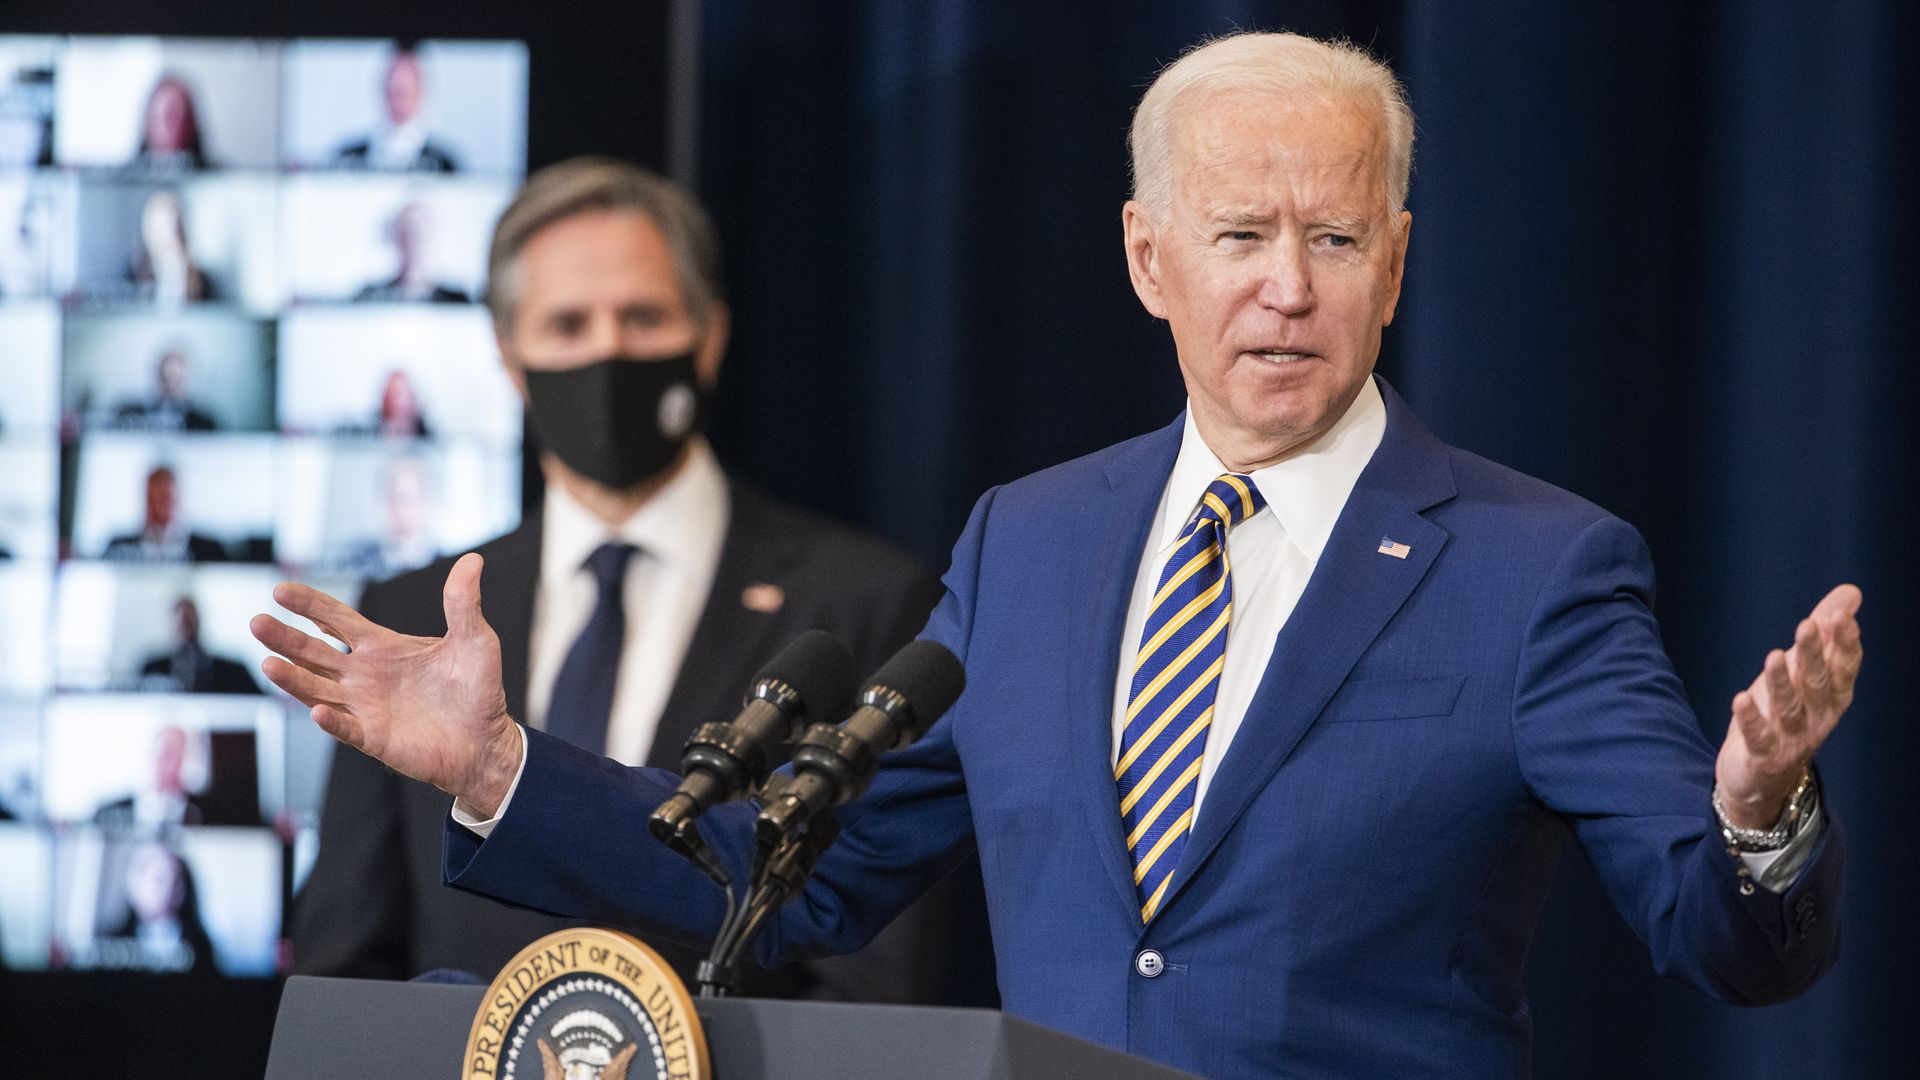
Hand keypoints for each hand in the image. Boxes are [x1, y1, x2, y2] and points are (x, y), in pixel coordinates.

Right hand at [250, 553, 522, 815]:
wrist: (489, 741)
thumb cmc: (478, 690)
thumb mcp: (474, 639)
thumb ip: (463, 602)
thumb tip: (473, 560)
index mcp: (382, 648)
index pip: (335, 620)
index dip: (309, 605)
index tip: (280, 591)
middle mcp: (365, 676)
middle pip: (314, 653)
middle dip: (286, 638)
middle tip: (257, 621)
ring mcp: (365, 708)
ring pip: (317, 690)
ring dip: (294, 679)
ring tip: (269, 664)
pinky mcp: (375, 738)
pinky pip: (346, 728)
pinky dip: (331, 721)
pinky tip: (317, 711)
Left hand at [1714, 584, 1862, 828]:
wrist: (1764, 777)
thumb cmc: (1787, 713)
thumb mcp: (1805, 672)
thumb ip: (1825, 634)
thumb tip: (1851, 594)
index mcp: (1833, 695)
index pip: (1844, 666)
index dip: (1844, 642)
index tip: (1841, 615)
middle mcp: (1818, 716)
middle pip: (1817, 683)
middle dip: (1813, 654)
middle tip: (1806, 624)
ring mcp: (1792, 738)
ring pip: (1789, 708)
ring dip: (1782, 682)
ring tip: (1773, 656)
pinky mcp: (1764, 756)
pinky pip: (1758, 736)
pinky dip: (1750, 719)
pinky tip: (1740, 699)